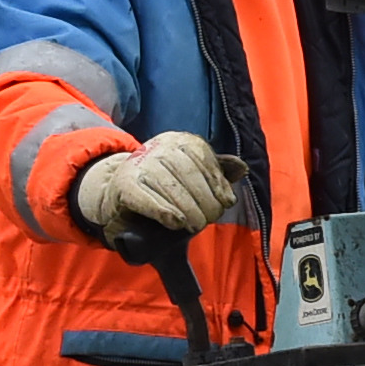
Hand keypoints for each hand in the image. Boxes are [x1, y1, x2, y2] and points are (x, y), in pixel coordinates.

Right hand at [74, 131, 232, 235]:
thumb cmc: (168, 187)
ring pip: (171, 188)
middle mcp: (157, 147)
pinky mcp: (123, 185)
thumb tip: (242, 168)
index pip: (203, 157)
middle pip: (188, 174)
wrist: (122, 194)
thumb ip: (217, 171)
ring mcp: (137, 164)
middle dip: (205, 201)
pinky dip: (164, 212)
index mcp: (178, 140)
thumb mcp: (195, 176)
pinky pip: (147, 199)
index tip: (227, 202)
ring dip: (189, 210)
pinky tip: (176, 223)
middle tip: (209, 219)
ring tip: (195, 225)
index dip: (218, 182)